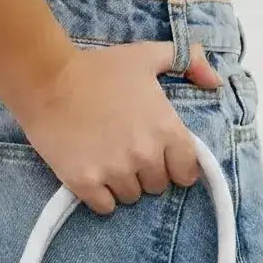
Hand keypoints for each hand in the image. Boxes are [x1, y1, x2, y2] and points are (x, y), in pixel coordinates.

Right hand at [11, 41, 221, 213]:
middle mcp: (145, 155)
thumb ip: (188, 61)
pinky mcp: (87, 184)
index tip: (157, 155)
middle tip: (124, 151)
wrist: (47, 79)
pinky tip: (91, 173)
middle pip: (157, 187)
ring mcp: (115, 172)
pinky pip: (105, 207)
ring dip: (121, 184)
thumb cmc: (99, 68)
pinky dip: (100, 196)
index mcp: (165, 129)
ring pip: (131, 197)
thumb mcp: (147, 55)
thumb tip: (215, 81)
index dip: (173, 165)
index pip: (186, 173)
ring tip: (105, 158)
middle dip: (145, 173)